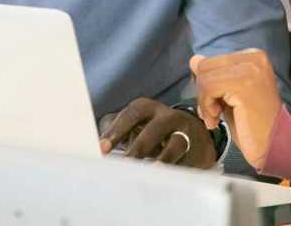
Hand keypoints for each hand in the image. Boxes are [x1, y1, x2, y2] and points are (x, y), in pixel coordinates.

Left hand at [98, 97, 216, 167]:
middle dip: (138, 148)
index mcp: (148, 108)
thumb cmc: (153, 131)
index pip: (131, 115)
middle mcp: (168, 117)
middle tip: (124, 164)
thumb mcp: (136, 124)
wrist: (195, 135)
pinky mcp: (196, 152)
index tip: (102, 148)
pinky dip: (175, 172)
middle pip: (153, 130)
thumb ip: (116, 132)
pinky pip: (186, 162)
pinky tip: (165, 183)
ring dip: (163, 159)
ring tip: (152, 171)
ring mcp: (185, 134)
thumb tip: (95, 148)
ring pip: (175, 145)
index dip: (117, 130)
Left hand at [190, 49, 281, 170]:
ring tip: (215, 118)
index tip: (213, 105)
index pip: (210, 61)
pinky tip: (217, 120)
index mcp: (253, 56)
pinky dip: (207, 107)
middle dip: (203, 93)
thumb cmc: (254, 124)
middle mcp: (254, 58)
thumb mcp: (229, 95)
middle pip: (205, 66)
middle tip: (213, 114)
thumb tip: (194, 60)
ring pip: (205, 77)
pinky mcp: (245, 83)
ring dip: (204, 103)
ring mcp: (251, 69)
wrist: (275, 144)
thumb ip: (214, 76)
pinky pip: (209, 88)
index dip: (205, 86)